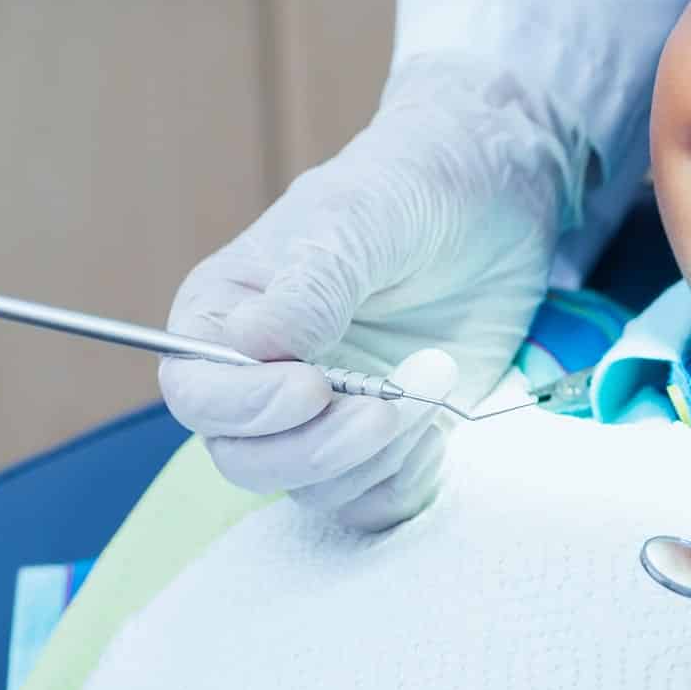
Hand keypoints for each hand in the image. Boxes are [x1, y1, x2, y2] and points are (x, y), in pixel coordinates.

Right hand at [159, 55, 588, 529]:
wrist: (493, 197)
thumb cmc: (409, 188)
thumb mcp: (359, 219)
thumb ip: (311, 286)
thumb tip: (257, 346)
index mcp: (227, 318)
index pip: (197, 394)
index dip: (245, 408)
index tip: (312, 387)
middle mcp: (263, 378)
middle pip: (247, 461)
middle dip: (317, 450)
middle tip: (387, 407)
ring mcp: (327, 415)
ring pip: (315, 490)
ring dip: (375, 457)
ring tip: (429, 384)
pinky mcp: (386, 441)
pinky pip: (373, 502)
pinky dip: (404, 481)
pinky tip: (438, 428)